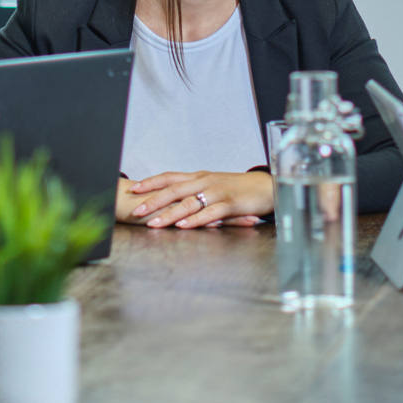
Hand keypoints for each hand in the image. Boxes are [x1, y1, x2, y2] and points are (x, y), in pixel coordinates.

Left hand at [118, 170, 271, 228]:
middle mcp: (205, 181)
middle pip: (174, 189)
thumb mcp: (215, 186)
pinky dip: (194, 220)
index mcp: (200, 177)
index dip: (152, 182)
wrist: (267, 186)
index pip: (170, 177)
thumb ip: (197, 192)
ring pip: (188, 202)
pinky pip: (209, 212)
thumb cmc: (240, 189)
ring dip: (169, 213)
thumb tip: (177, 202)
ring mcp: (217, 192)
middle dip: (153, 200)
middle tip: (137, 210)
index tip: (134, 189)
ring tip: (153, 223)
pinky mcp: (230, 203)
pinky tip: (183, 226)